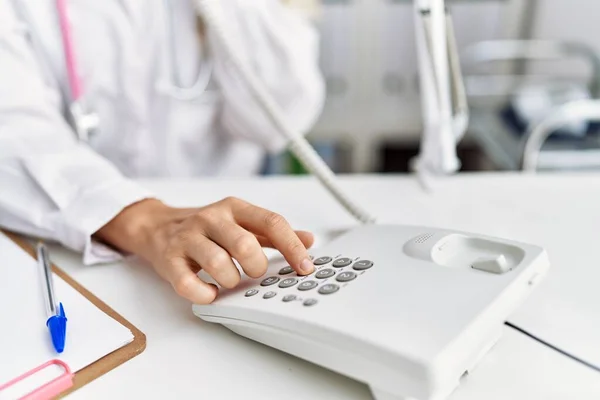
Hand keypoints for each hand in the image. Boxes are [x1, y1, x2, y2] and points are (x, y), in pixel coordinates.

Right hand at [94, 197, 314, 303]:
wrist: (158, 226)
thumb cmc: (207, 228)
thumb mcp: (243, 223)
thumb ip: (274, 233)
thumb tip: (309, 240)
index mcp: (235, 208)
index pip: (271, 223)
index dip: (292, 247)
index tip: (305, 267)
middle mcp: (212, 218)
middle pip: (245, 244)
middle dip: (256, 267)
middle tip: (254, 273)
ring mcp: (189, 237)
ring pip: (218, 264)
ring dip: (231, 281)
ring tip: (230, 281)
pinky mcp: (169, 259)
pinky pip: (188, 283)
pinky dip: (204, 294)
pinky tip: (210, 292)